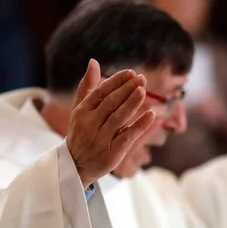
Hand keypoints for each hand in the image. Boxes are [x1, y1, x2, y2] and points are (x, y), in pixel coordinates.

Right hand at [67, 59, 154, 187]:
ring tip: (143, 90)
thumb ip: (87, 86)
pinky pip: (128, 136)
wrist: (76, 166)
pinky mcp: (112, 153)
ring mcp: (101, 139)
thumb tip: (93, 61)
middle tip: (142, 79)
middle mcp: (90, 124)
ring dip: (132, 103)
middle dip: (127, 90)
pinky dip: (140, 125)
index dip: (116, 81)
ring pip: (119, 118)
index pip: (101, 92)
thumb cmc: (81, 133)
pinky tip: (150, 114)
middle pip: (111, 103)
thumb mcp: (80, 110)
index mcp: (82, 111)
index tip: (131, 73)